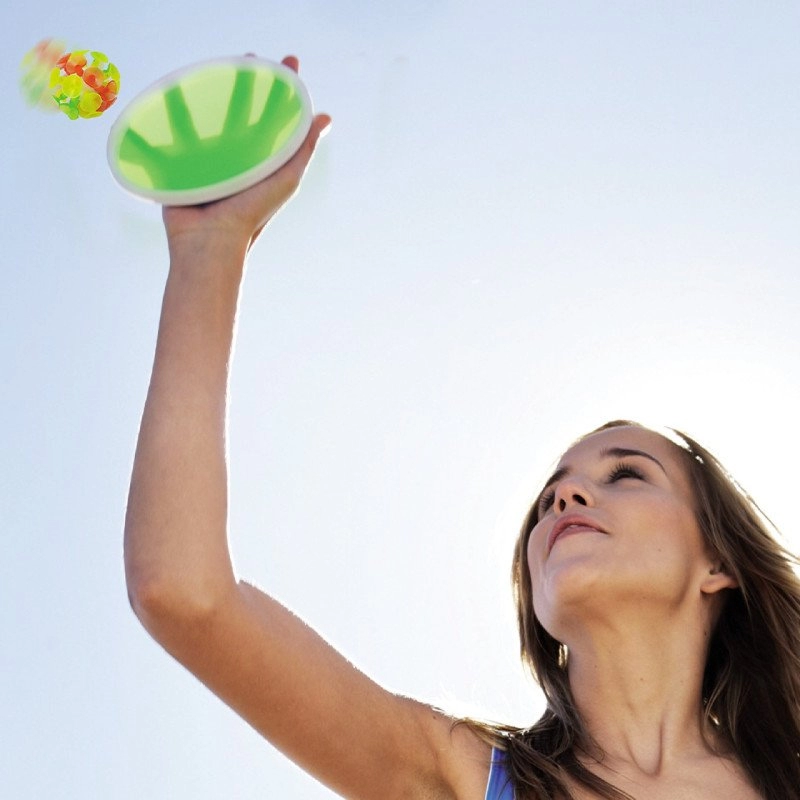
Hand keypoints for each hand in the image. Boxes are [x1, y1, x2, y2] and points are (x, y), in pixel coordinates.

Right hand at [162, 55, 330, 255]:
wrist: (210, 241)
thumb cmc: (252, 214)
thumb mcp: (286, 179)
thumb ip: (303, 149)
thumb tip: (325, 117)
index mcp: (264, 159)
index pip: (275, 115)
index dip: (282, 88)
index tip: (288, 63)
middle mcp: (239, 158)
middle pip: (243, 111)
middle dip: (248, 82)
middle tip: (250, 57)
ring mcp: (210, 160)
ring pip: (212, 118)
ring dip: (213, 90)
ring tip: (217, 68)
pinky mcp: (183, 164)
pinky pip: (178, 133)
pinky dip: (176, 114)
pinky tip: (176, 93)